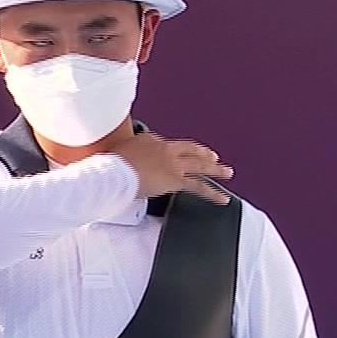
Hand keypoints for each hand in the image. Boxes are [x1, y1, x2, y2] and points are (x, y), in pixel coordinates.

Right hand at [109, 133, 232, 204]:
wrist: (113, 171)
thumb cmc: (110, 165)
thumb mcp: (117, 154)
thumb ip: (125, 156)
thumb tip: (121, 161)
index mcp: (149, 139)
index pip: (165, 144)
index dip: (172, 152)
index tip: (173, 156)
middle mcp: (164, 147)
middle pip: (190, 149)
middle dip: (203, 153)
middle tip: (213, 157)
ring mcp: (173, 163)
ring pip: (200, 165)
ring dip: (216, 169)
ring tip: (227, 173)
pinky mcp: (176, 179)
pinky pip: (199, 187)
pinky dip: (212, 193)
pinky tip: (222, 198)